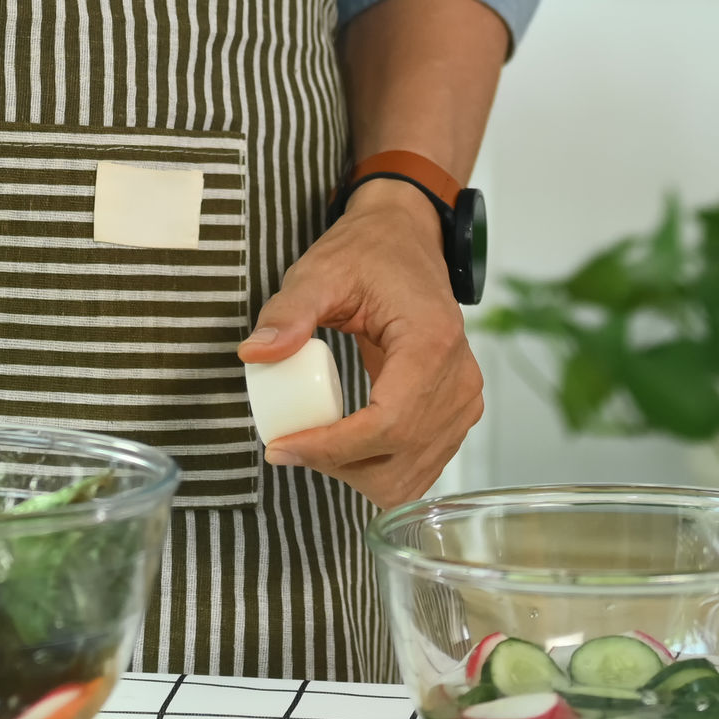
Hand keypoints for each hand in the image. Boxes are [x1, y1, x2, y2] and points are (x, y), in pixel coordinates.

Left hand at [242, 179, 481, 506]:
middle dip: (338, 466)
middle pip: (398, 460)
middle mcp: (458, 378)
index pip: (387, 423)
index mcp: (431, 343)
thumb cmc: (368, 254)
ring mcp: (463, 399)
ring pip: (410, 476)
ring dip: (356, 474)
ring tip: (315, 443)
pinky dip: (378, 470)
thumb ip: (287, 312)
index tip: (281, 446)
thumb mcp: (320, 272)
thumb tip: (255, 354)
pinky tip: (344, 445)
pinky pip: (420, 466)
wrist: (406, 242)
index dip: (331, 448)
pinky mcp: (457, 411)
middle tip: (290, 443)